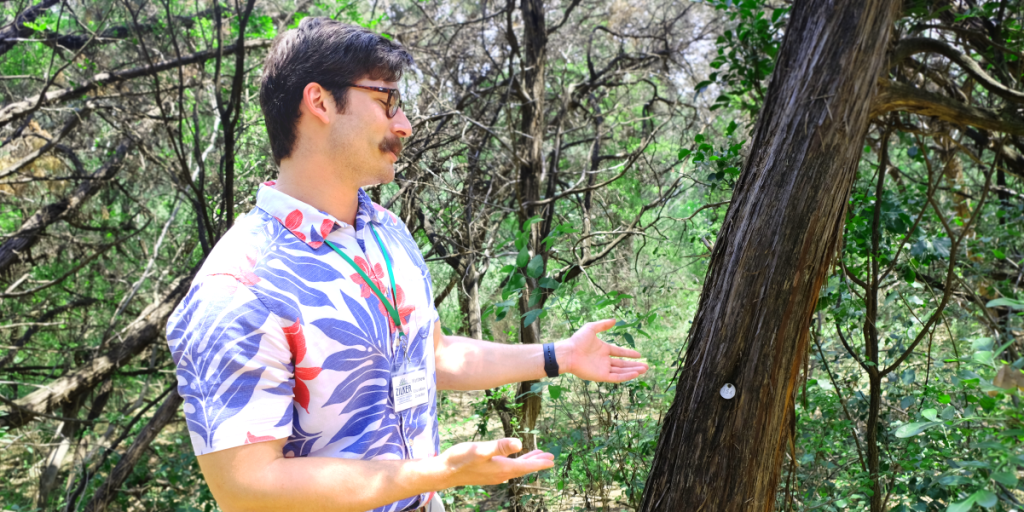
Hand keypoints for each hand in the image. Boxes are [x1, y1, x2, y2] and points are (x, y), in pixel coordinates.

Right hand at [438, 438, 554, 486]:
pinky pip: (506, 469)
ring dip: (526, 462)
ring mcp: (493, 475)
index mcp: (502, 468)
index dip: (539, 463)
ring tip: (536, 456)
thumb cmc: (460, 459)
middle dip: (536, 462)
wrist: (443, 472)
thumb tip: (519, 443)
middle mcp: (500, 474)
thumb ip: (500, 446)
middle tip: (549, 458)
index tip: (552, 460)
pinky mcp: (486, 474)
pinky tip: (512, 460)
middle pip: (523, 468)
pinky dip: (515, 463)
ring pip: (515, 469)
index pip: (525, 466)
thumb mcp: (481, 449)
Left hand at [561, 319, 648, 382]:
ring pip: (621, 371)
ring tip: (644, 370)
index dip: (629, 354)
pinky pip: (616, 377)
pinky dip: (626, 376)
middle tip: (646, 366)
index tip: (639, 355)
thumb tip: (614, 320)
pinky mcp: (601, 376)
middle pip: (622, 364)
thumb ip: (603, 325)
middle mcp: (604, 360)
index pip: (619, 352)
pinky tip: (635, 374)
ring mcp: (603, 369)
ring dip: (633, 371)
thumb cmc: (577, 340)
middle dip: (634, 365)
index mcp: (603, 349)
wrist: (568, 353)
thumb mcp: (591, 328)